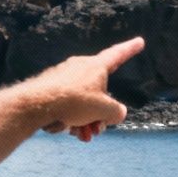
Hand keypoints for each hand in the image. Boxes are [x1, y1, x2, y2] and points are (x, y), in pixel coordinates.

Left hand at [29, 38, 144, 141]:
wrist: (37, 104)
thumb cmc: (74, 101)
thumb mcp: (104, 110)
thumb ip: (116, 111)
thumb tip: (117, 112)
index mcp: (96, 66)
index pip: (118, 55)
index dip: (130, 49)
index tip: (140, 41)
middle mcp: (80, 68)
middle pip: (99, 92)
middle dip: (101, 114)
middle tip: (98, 128)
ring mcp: (64, 78)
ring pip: (83, 102)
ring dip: (86, 121)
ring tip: (83, 135)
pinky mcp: (51, 88)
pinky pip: (69, 105)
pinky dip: (72, 119)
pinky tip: (69, 131)